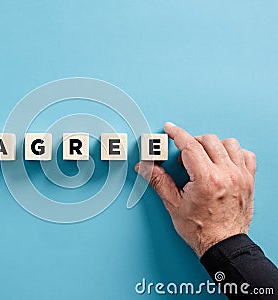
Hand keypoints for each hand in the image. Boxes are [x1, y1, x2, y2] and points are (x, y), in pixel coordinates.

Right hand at [135, 122, 256, 256]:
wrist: (223, 244)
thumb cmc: (200, 229)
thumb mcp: (173, 204)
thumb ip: (159, 180)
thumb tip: (145, 166)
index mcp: (206, 180)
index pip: (190, 146)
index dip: (177, 133)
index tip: (170, 128)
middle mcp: (226, 174)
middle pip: (208, 140)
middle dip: (191, 142)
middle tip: (183, 156)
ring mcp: (241, 176)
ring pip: (228, 143)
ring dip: (213, 145)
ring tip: (203, 158)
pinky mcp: (249, 180)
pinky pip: (246, 154)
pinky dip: (233, 152)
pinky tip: (223, 161)